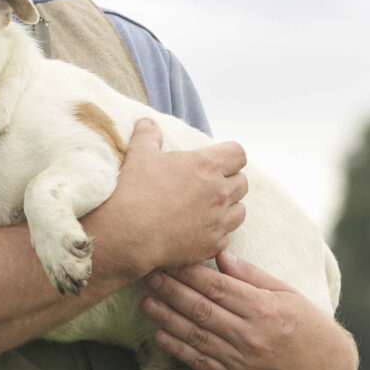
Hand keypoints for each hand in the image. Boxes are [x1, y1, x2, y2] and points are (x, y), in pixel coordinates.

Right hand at [87, 119, 246, 282]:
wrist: (128, 235)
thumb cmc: (135, 192)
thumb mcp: (139, 156)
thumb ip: (148, 136)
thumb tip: (148, 123)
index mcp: (206, 166)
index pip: (238, 154)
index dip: (229, 156)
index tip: (217, 160)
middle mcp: (219, 193)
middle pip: (242, 182)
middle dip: (229, 181)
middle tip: (208, 185)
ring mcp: (218, 221)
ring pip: (240, 211)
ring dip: (228, 208)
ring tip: (209, 208)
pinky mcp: (212, 245)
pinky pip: (226, 238)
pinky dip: (216, 234)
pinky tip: (200, 232)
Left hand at [142, 253, 357, 369]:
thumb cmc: (309, 329)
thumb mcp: (288, 295)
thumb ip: (253, 277)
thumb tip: (222, 256)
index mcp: (265, 308)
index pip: (217, 286)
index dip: (189, 272)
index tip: (169, 259)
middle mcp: (250, 334)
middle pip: (201, 308)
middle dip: (171, 290)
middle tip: (148, 275)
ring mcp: (241, 360)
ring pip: (195, 335)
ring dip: (167, 318)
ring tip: (146, 302)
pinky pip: (200, 362)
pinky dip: (178, 348)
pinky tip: (160, 335)